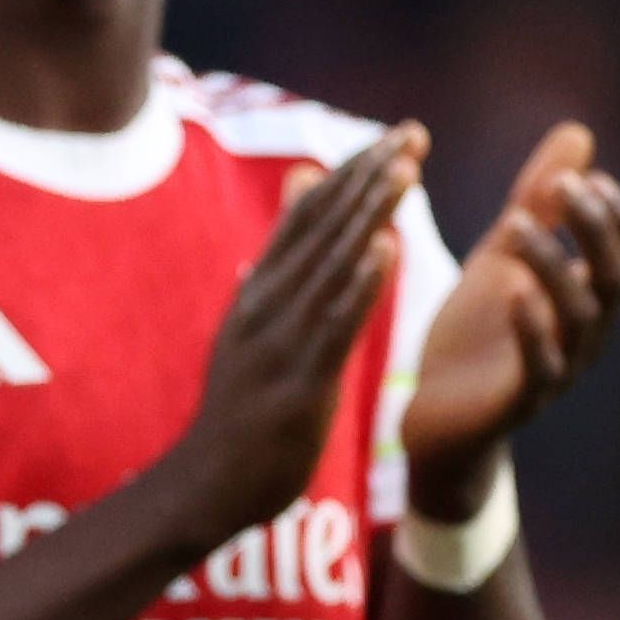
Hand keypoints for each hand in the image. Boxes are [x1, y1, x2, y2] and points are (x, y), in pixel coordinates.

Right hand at [163, 123, 424, 549]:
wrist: (206, 486)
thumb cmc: (240, 410)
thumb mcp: (255, 328)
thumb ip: (284, 261)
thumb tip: (299, 195)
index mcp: (258, 294)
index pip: (308, 218)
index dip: (353, 173)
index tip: (398, 135)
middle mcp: (264, 308)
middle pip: (321, 230)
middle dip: (370, 179)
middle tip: (413, 132)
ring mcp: (278, 345)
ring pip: (330, 267)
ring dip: (368, 216)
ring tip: (406, 171)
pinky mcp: (297, 384)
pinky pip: (333, 327)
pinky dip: (359, 286)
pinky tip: (385, 251)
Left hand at [399, 118, 619, 496]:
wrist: (432, 422)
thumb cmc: (475, 337)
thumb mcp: (504, 256)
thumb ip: (539, 200)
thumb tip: (579, 132)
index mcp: (591, 303)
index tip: (590, 179)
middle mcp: (587, 337)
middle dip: (597, 228)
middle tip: (562, 186)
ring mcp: (559, 371)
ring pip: (582, 314)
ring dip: (554, 262)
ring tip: (516, 224)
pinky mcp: (518, 403)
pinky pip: (542, 366)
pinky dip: (532, 326)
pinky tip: (512, 291)